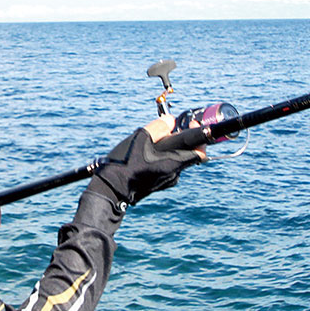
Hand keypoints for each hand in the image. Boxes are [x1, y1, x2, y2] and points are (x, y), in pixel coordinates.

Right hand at [87, 115, 204, 206]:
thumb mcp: (140, 139)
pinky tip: (144, 155)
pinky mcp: (156, 185)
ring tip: (150, 143)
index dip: (199, 138)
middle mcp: (173, 175)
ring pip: (173, 161)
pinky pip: (164, 168)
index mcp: (173, 164)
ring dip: (167, 150)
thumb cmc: (125, 165)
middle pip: (185, 155)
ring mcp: (165, 182)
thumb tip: (171, 120)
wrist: (110, 190)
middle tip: (166, 131)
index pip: (199, 153)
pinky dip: (160, 159)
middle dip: (178, 141)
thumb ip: (158, 128)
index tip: (190, 126)